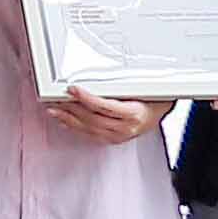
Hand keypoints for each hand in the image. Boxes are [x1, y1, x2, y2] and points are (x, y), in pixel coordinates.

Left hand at [39, 88, 157, 145]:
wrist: (163, 111)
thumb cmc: (153, 97)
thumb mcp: (141, 87)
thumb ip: (120, 86)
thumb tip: (97, 78)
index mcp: (133, 114)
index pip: (104, 106)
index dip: (86, 97)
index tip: (73, 89)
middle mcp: (126, 128)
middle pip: (92, 118)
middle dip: (72, 108)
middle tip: (56, 99)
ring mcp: (120, 136)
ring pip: (89, 128)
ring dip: (69, 119)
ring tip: (55, 110)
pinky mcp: (115, 140)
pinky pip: (92, 135)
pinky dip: (77, 128)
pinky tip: (66, 122)